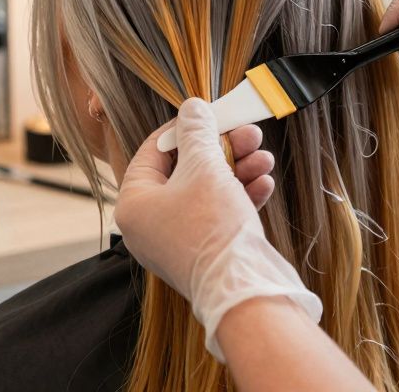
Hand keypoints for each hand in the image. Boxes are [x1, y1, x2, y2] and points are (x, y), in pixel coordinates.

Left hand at [117, 98, 321, 360]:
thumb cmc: (213, 228)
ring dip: (238, 168)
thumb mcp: (204, 167)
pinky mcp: (205, 253)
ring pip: (207, 190)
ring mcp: (177, 241)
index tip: (209, 114)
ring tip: (264, 156)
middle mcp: (149, 224)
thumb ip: (197, 132)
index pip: (153, 151)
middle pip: (185, 169)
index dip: (183, 127)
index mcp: (134, 203)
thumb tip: (192, 107)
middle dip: (221, 148)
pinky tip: (264, 183)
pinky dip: (241, 196)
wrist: (244, 291)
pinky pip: (219, 214)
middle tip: (248, 132)